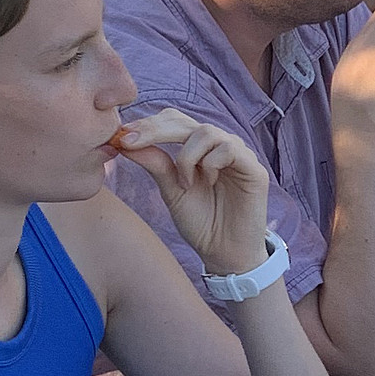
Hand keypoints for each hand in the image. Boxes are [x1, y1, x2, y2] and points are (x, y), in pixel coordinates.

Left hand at [112, 106, 274, 278]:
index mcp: (198, 148)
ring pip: (206, 132)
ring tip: (185, 183)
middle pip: (185, 121)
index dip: (148, 124)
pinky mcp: (254, 168)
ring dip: (187, 156)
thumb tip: (124, 141)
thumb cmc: (201, 222)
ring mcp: (238, 154)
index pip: (173, 121)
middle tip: (131, 142)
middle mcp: (219, 145)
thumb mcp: (171, 191)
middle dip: (155, 130)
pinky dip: (210, 164)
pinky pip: (228, 149)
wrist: (224, 254)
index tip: (120, 137)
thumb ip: (155, 164)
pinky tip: (208, 183)